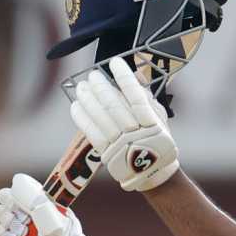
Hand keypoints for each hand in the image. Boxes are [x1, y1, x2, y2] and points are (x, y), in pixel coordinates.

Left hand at [70, 57, 178, 191]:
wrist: (152, 173)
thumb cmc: (156, 138)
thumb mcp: (159, 117)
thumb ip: (147, 95)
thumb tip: (135, 73)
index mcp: (152, 122)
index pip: (136, 95)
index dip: (124, 77)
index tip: (115, 62)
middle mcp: (137, 133)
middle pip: (114, 105)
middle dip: (101, 87)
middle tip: (92, 76)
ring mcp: (121, 145)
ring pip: (101, 117)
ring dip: (88, 99)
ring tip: (81, 86)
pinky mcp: (108, 154)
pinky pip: (92, 133)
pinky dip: (82, 118)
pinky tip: (76, 105)